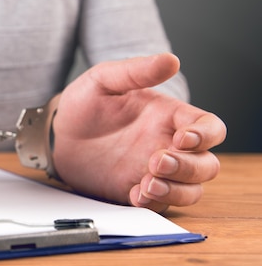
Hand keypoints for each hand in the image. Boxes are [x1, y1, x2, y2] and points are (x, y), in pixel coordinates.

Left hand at [53, 53, 226, 211]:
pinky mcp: (137, 191)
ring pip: (192, 189)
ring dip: (177, 189)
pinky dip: (154, 202)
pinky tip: (136, 194)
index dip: (205, 135)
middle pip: (206, 164)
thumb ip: (135, 71)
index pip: (209, 127)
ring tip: (148, 183)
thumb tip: (170, 60)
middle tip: (156, 162)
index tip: (182, 138)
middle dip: (189, 167)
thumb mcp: (103, 81)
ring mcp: (154, 171)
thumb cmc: (84, 106)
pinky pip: (160, 204)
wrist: (57, 136)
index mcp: (168, 117)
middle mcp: (167, 145)